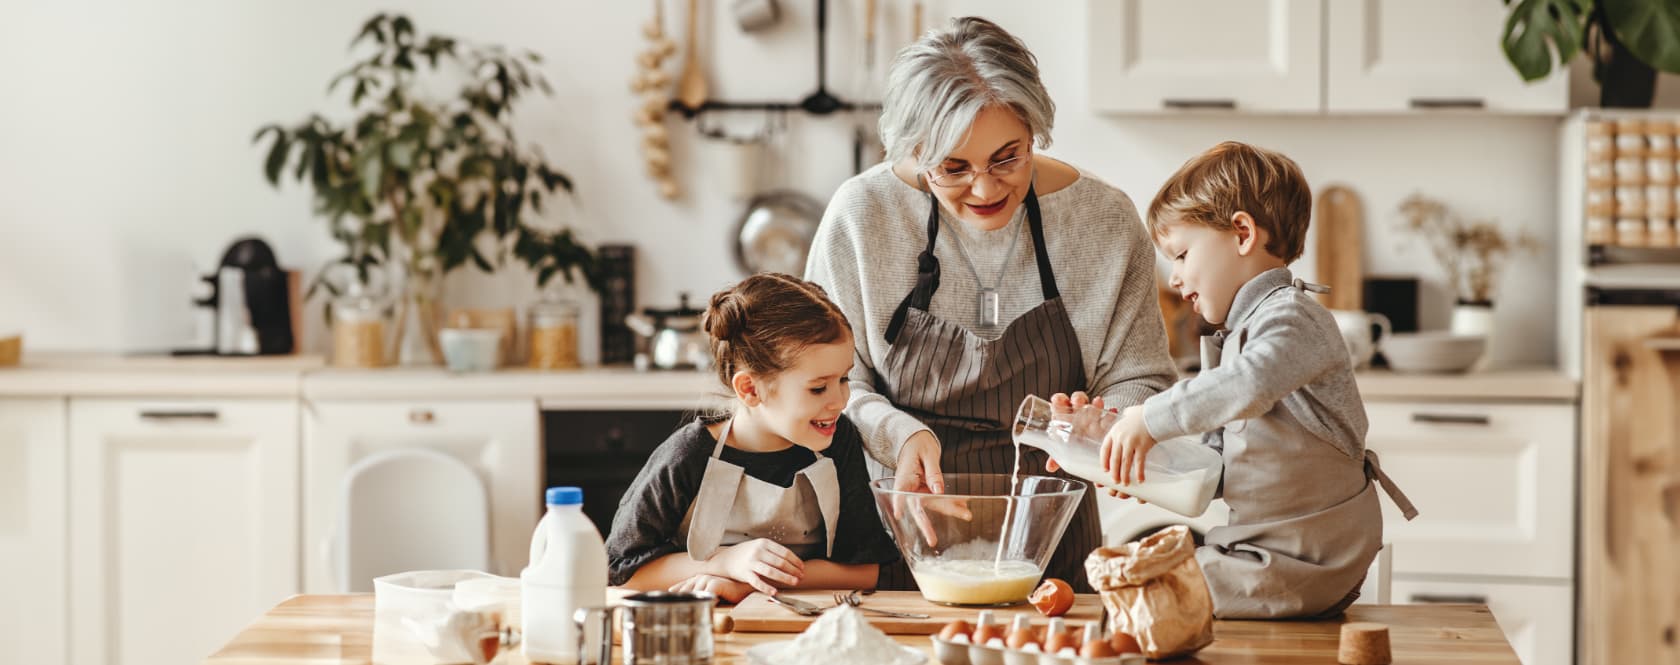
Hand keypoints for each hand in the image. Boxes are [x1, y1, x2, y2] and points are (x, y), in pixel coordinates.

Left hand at [669, 574, 753, 603]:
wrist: (744, 587)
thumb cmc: (729, 592)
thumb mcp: (712, 594)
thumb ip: (703, 596)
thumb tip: (692, 606)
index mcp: (699, 579)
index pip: (683, 585)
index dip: (676, 590)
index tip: (668, 595)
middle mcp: (701, 578)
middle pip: (686, 591)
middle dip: (681, 600)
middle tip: (675, 611)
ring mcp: (707, 579)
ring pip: (695, 594)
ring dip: (693, 604)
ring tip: (687, 614)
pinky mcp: (715, 583)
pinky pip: (706, 595)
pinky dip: (705, 602)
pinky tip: (705, 609)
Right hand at [706, 538, 803, 596]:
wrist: (726, 559)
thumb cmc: (746, 553)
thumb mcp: (759, 546)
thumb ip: (773, 551)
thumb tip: (792, 561)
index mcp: (764, 543)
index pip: (784, 552)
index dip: (795, 561)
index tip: (802, 567)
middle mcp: (758, 552)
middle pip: (780, 562)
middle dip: (793, 570)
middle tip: (801, 576)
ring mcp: (751, 563)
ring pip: (772, 572)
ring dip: (785, 578)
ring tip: (794, 582)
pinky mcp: (745, 574)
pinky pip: (758, 582)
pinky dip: (767, 588)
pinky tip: (774, 592)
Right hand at [890, 431, 968, 546]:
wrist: (915, 443)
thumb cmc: (918, 446)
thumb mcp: (927, 455)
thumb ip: (933, 472)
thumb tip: (938, 490)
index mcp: (904, 478)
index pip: (899, 492)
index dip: (899, 504)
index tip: (899, 515)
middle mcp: (910, 489)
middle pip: (917, 509)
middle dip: (926, 526)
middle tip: (932, 541)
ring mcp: (918, 492)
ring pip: (933, 506)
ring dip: (949, 511)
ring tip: (966, 514)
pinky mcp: (927, 492)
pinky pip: (939, 500)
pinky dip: (952, 502)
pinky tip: (963, 506)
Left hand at [1044, 392, 1106, 472]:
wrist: (1092, 447)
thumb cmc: (1074, 448)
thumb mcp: (1064, 452)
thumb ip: (1056, 458)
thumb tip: (1049, 467)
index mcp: (1064, 418)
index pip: (1059, 405)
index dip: (1058, 400)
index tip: (1057, 400)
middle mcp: (1077, 414)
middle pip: (1077, 401)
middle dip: (1078, 399)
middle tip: (1079, 402)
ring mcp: (1091, 416)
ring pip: (1092, 405)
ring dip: (1094, 404)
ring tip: (1098, 403)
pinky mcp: (1103, 420)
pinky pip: (1107, 415)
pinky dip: (1110, 414)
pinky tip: (1113, 412)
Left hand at [1101, 405, 1156, 486]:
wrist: (1155, 413)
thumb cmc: (1143, 414)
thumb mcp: (1128, 415)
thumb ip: (1125, 418)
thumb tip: (1125, 414)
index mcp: (1114, 431)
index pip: (1105, 449)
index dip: (1104, 461)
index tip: (1105, 470)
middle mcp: (1120, 438)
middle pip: (1114, 459)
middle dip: (1114, 473)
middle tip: (1115, 482)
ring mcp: (1130, 442)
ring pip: (1125, 463)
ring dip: (1124, 475)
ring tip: (1125, 484)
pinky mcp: (1142, 446)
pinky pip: (1139, 463)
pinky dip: (1139, 472)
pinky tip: (1140, 480)